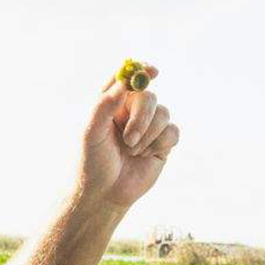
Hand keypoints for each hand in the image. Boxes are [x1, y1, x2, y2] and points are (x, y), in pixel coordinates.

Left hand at [78, 63, 179, 209]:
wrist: (104, 194)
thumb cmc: (91, 162)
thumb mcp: (91, 132)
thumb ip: (104, 104)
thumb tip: (124, 80)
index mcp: (110, 104)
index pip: (126, 78)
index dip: (140, 70)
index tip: (152, 71)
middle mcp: (130, 112)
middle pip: (148, 96)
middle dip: (142, 117)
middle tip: (128, 139)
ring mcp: (148, 127)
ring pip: (163, 113)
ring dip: (147, 134)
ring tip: (131, 151)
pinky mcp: (162, 143)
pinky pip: (173, 131)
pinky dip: (160, 143)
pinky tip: (146, 155)